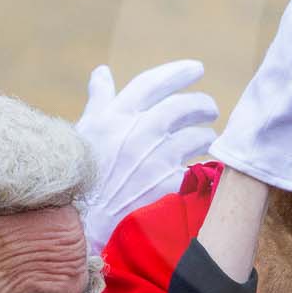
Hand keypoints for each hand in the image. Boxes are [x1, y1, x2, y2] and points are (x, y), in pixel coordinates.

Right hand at [76, 60, 220, 249]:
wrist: (84, 223)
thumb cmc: (81, 175)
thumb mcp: (85, 132)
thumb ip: (100, 100)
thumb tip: (102, 71)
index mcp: (116, 117)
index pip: (153, 83)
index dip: (179, 72)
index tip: (197, 68)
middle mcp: (138, 133)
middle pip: (183, 106)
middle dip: (202, 103)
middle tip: (210, 108)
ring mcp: (156, 159)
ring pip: (197, 136)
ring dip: (206, 136)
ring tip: (206, 139)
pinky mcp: (169, 185)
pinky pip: (198, 169)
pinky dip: (203, 167)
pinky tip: (203, 168)